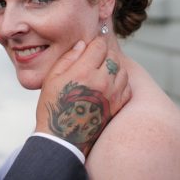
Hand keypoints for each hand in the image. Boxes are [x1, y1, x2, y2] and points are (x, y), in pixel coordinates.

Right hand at [35, 37, 130, 155]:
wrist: (62, 139)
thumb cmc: (54, 106)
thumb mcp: (52, 78)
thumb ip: (68, 58)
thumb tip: (82, 44)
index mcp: (84, 72)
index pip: (100, 46)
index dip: (96, 41)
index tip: (92, 43)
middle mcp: (102, 82)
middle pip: (113, 56)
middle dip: (105, 52)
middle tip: (96, 55)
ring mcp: (112, 95)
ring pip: (122, 70)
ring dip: (114, 65)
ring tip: (102, 69)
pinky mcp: (117, 106)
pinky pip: (127, 86)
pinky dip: (121, 80)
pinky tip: (109, 83)